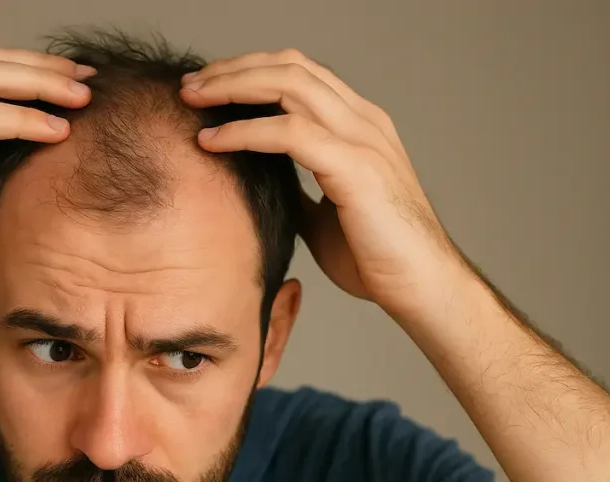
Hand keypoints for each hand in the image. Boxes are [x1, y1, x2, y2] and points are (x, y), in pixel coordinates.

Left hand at [179, 50, 467, 313]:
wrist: (420, 286)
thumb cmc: (376, 257)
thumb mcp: (325, 214)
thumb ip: (300, 189)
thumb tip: (265, 181)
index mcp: (358, 126)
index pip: (299, 75)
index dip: (250, 72)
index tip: (208, 89)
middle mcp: (363, 121)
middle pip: (289, 67)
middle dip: (233, 69)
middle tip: (190, 85)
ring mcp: (362, 138)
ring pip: (288, 84)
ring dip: (232, 87)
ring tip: (192, 100)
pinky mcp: (355, 166)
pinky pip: (289, 132)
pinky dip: (244, 131)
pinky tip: (212, 141)